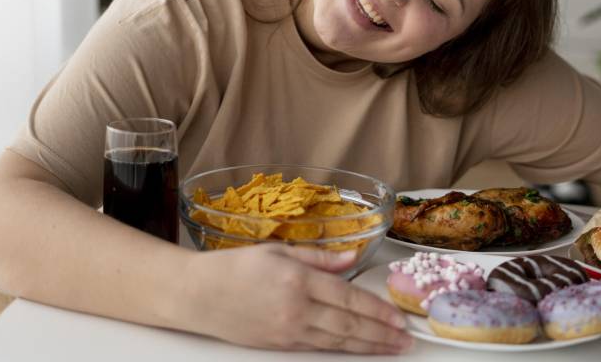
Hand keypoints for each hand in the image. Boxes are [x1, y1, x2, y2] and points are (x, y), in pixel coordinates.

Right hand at [178, 243, 411, 353]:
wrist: (195, 295)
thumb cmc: (234, 267)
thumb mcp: (278, 250)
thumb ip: (320, 256)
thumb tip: (352, 256)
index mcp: (298, 279)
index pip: (349, 297)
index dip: (377, 311)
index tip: (398, 318)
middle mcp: (296, 308)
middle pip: (349, 325)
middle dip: (381, 334)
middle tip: (405, 341)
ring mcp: (287, 331)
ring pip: (337, 342)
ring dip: (368, 347)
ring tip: (391, 349)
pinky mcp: (278, 345)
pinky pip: (317, 348)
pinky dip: (342, 350)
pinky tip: (357, 350)